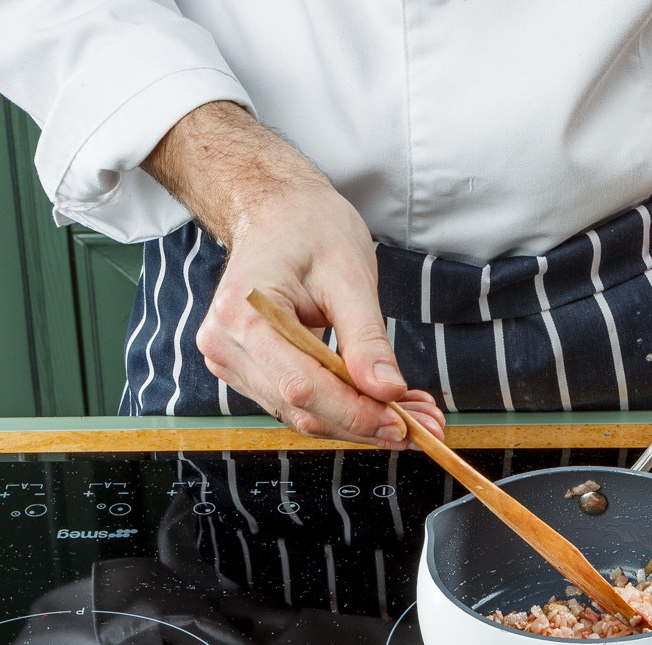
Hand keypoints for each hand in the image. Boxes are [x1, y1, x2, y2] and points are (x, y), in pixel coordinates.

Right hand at [143, 102, 443, 446]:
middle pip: (302, 408)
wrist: (276, 212)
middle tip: (425, 426)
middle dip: (367, 423)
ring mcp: (231, 361)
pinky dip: (343, 410)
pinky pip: (298, 403)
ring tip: (414, 416)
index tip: (406, 424)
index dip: (356, 413)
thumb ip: (367, 338)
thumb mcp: (350, 275)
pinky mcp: (247, 370)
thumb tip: (388, 391)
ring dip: (360, 422)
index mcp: (244, 315)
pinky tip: (382, 405)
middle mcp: (226, 346)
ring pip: (302, 414)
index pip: (303, 386)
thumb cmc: (308, 228)